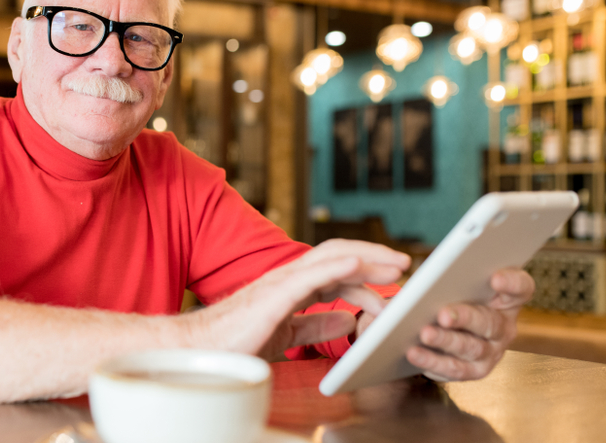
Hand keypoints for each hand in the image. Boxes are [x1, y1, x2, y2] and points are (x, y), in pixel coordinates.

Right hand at [203, 239, 408, 361]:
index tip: (392, 282)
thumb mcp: (285, 335)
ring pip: (330, 258)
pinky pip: (311, 275)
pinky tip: (359, 265)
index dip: (366, 272)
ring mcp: (281, 283)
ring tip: (394, 264)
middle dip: (374, 258)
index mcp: (291, 288)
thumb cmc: (234, 341)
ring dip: (366, 258)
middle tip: (404, 266)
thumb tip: (346, 323)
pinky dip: (337, 266)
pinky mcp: (274, 295)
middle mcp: (288, 278)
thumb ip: (313, 326)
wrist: (201, 350)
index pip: (335, 270)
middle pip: (338, 256)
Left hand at [405, 267, 534, 380]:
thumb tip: (426, 272)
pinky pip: (455, 369)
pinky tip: (414, 353)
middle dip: (465, 318)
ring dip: (446, 341)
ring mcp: (492, 351)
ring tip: (425, 334)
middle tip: (443, 314)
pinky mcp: (474, 370)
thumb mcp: (457, 281)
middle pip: (489, 322)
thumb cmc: (452, 294)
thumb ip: (453, 273)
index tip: (495, 278)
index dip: (511, 283)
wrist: (445, 327)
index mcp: (507, 298)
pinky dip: (433, 361)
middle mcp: (504, 327)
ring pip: (471, 347)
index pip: (520, 288)